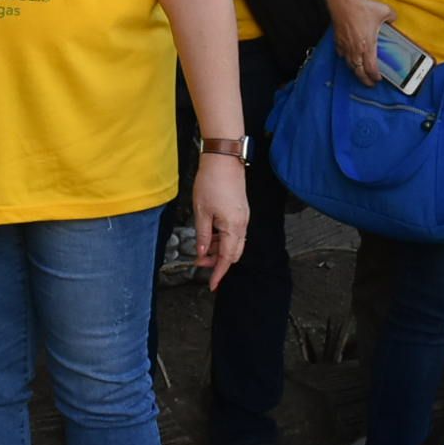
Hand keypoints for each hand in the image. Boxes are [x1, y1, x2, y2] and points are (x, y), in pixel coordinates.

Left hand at [191, 152, 250, 290]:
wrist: (224, 159)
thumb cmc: (211, 182)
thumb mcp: (201, 212)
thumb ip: (203, 236)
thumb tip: (202, 253)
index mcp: (233, 227)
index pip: (227, 258)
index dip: (219, 273)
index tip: (211, 285)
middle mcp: (242, 225)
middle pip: (233, 253)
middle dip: (218, 262)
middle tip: (200, 263)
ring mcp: (243, 217)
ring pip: (234, 243)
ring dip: (219, 249)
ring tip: (202, 248)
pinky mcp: (241, 211)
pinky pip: (234, 232)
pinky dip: (223, 238)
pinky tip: (210, 235)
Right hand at [326, 0, 393, 83]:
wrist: (343, 1)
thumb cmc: (361, 7)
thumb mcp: (384, 11)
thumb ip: (392, 17)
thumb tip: (394, 18)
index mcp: (367, 46)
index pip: (371, 68)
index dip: (375, 76)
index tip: (378, 79)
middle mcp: (355, 49)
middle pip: (358, 72)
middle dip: (364, 80)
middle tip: (369, 83)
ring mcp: (345, 46)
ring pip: (349, 65)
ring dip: (356, 71)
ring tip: (360, 73)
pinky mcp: (337, 40)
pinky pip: (341, 54)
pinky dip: (346, 59)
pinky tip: (348, 58)